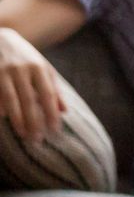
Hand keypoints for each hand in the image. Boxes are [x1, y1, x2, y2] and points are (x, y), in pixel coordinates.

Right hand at [0, 26, 63, 143]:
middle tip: (38, 139)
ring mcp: (2, 72)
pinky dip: (0, 108)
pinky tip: (4, 119)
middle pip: (29, 100)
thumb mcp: (43, 67)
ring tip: (24, 135)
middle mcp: (20, 69)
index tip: (55, 129)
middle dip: (34, 121)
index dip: (51, 113)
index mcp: (38, 67)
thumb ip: (54, 87)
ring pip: (10, 101)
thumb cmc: (24, 56)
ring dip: (17, 120)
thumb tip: (64, 111)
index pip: (47, 94)